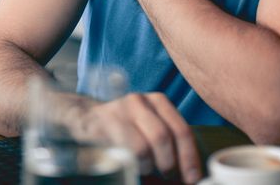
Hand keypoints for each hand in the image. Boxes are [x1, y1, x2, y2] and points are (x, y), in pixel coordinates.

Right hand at [68, 92, 201, 182]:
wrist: (86, 118)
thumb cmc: (126, 129)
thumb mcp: (150, 128)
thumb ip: (168, 144)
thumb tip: (190, 174)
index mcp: (158, 102)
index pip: (181, 130)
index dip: (189, 158)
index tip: (193, 178)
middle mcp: (139, 101)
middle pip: (163, 137)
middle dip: (168, 164)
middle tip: (167, 176)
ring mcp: (118, 111)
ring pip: (142, 147)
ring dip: (146, 167)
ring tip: (144, 169)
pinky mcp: (100, 125)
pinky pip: (119, 152)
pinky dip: (129, 166)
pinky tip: (128, 166)